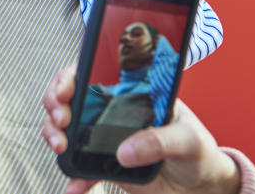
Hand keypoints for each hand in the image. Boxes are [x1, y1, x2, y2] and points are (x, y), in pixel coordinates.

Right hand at [42, 65, 239, 193]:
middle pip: (70, 96)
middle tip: (60, 119)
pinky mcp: (104, 162)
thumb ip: (159, 141)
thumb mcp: (187, 139)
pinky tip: (73, 187)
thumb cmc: (198, 151)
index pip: (93, 72)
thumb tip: (126, 150)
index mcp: (131, 92)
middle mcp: (112, 109)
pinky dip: (74, 178)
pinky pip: (80, 168)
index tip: (65, 89)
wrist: (199, 186)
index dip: (71, 76)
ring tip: (60, 147)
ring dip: (54, 133)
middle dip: (55, 104)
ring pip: (65, 127)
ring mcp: (103, 135)